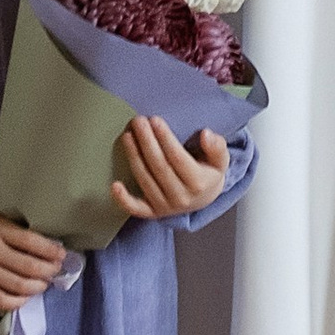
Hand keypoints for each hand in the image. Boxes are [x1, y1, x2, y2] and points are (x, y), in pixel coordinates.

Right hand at [0, 203, 69, 311]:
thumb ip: (14, 231)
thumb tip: (44, 244)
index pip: (32, 242)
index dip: (51, 250)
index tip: (62, 254)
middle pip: (29, 266)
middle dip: (49, 271)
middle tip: (57, 271)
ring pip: (18, 286)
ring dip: (37, 287)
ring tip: (44, 284)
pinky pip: (2, 300)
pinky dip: (18, 301)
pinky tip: (25, 297)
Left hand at [110, 114, 229, 221]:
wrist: (205, 198)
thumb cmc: (209, 173)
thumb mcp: (221, 159)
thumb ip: (217, 147)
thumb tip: (206, 135)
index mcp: (199, 183)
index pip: (178, 158)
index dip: (165, 139)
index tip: (155, 121)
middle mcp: (181, 197)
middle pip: (159, 167)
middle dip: (147, 142)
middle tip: (138, 121)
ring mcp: (165, 206)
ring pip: (146, 180)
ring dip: (134, 157)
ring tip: (128, 135)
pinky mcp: (153, 213)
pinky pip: (137, 209)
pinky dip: (124, 199)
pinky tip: (114, 185)